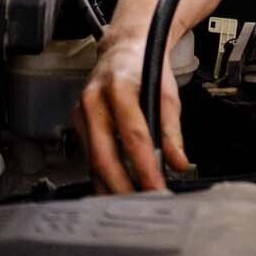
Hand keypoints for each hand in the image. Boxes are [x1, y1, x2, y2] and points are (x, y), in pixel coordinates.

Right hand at [74, 28, 190, 192]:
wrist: (122, 48)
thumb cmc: (145, 66)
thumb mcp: (167, 92)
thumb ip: (172, 130)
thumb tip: (179, 163)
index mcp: (118, 88)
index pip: (133, 136)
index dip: (145, 167)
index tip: (157, 189)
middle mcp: (93, 101)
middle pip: (104, 155)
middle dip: (122, 186)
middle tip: (141, 206)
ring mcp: (81, 113)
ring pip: (92, 160)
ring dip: (110, 187)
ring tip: (130, 206)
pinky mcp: (77, 123)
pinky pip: (88, 156)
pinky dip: (102, 176)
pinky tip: (115, 191)